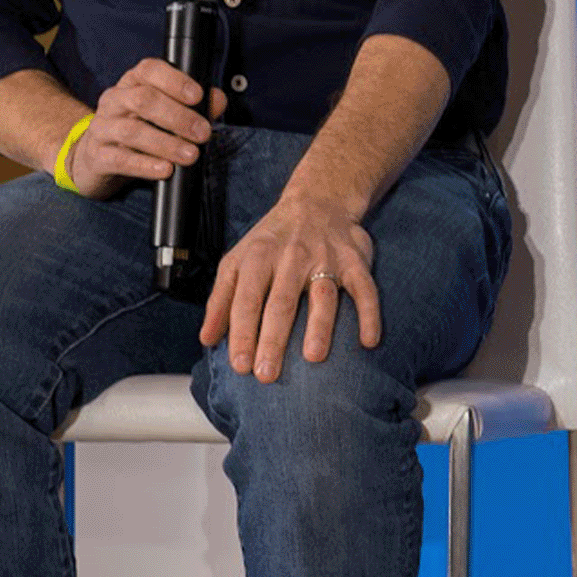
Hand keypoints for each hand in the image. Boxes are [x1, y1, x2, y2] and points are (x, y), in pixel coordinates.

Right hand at [65, 56, 222, 195]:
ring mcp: (102, 128)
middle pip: (143, 100)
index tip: (198, 96)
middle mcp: (114, 101)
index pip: (148, 70)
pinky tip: (165, 170)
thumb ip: (192, 106)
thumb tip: (217, 99)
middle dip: (177, 116)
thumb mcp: (162, 114)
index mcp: (132, 84)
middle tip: (203, 133)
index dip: (174, 80)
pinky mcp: (97, 156)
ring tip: (190, 155)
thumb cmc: (137, 130)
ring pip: (132, 131)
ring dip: (166, 143)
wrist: (95, 159)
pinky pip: (120, 159)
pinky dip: (145, 165)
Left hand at [204, 177, 381, 384]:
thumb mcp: (238, 261)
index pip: (248, 299)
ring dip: (319, 326)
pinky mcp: (355, 262)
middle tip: (267, 374)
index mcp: (258, 257)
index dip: (243, 332)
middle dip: (274, 339)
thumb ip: (221, 300)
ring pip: (323, 295)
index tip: (240, 366)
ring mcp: (326, 259)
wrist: (318, 201)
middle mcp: (292, 257)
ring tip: (313, 357)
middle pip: (282, 302)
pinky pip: (365, 290)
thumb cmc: (272, 241)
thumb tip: (207, 339)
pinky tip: (368, 341)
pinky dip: (369, 314)